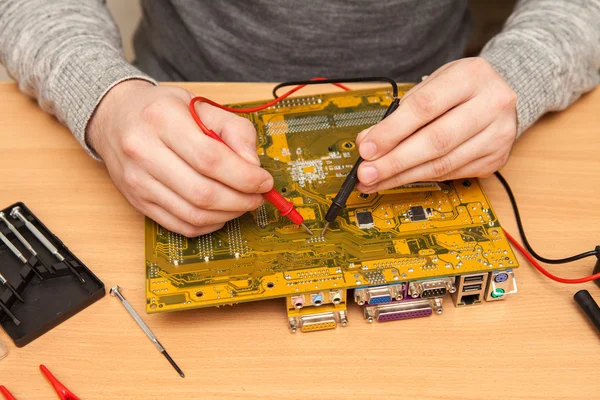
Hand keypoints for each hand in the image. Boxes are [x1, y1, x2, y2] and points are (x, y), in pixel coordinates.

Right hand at [87, 80, 272, 236]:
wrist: (114, 118)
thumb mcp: (201, 106)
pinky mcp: (137, 203)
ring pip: (193, 214)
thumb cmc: (162, 111)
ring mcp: (138, 181)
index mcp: (162, 120)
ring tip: (242, 204)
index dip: (244, 176)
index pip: (210, 159)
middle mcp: (144, 152)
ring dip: (227, 215)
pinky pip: (180, 226)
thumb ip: (235, 131)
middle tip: (257, 197)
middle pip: (203, 192)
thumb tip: (253, 166)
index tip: (264, 181)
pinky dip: (208, 225)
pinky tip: (220, 213)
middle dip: (240, 200)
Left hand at [356, 57, 517, 192]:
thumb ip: (400, 111)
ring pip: (443, 164)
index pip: (424, 107)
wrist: (500, 93)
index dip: (391, 131)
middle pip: (435, 141)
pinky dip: (421, 178)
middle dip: (394, 161)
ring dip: (403, 176)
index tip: (366, 148)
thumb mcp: (432, 85)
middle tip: (367, 173)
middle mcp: (492, 104)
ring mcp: (498, 134)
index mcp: (472, 76)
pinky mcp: (496, 158)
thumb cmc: (460, 88)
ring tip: (376, 181)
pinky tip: (400, 179)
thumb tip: (368, 142)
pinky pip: (452, 173)